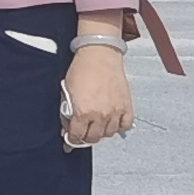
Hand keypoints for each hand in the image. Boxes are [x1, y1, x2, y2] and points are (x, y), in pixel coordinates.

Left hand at [61, 33, 135, 149]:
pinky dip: (119, 127)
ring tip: (96, 124)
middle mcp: (100, 115)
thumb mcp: (66, 91)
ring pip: (109, 134)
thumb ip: (67, 111)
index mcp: (83, 112)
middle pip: (93, 138)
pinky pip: (125, 126)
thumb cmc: (81, 69)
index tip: (70, 139)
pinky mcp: (126, 106)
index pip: (77, 136)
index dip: (72, 139)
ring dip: (101, 132)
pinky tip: (112, 122)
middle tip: (83, 131)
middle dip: (85, 136)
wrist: (99, 55)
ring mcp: (115, 112)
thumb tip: (67, 125)